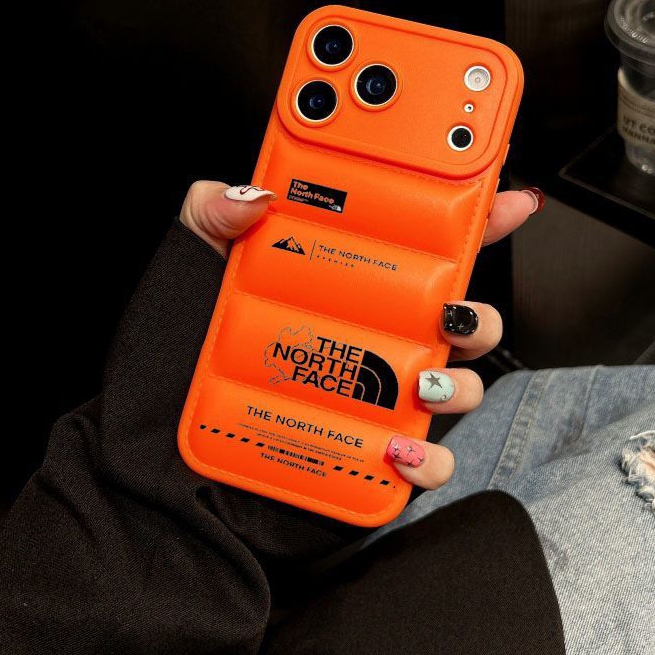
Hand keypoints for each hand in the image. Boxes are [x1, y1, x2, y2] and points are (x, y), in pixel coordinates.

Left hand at [180, 180, 541, 491]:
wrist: (151, 464)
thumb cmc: (167, 367)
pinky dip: (428, 457)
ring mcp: (372, 398)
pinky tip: (399, 444)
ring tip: (424, 378)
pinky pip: (426, 460)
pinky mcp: (369, 454)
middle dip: (476, 311)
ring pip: (456, 384)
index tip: (503, 195)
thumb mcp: (187, 272)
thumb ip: (211, 215)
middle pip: (455, 316)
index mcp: (344, 287)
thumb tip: (255, 190)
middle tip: (453, 308)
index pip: (419, 245)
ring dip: (460, 381)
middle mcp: (368, 339)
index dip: (468, 219)